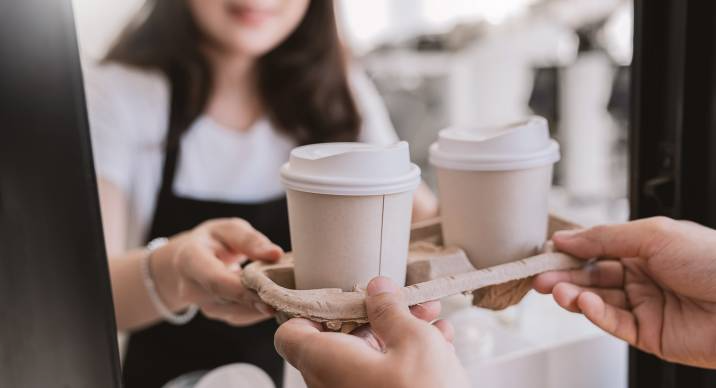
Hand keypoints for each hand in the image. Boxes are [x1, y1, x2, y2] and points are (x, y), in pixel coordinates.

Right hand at [151, 218, 282, 325]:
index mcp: (190, 261)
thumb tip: (276, 254)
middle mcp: (192, 289)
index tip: (272, 293)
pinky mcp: (218, 315)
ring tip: (289, 294)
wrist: (185, 262)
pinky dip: (261, 310)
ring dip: (264, 306)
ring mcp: (204, 306)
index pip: (217, 281)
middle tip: (292, 295)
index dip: (244, 290)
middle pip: (230, 300)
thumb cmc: (211, 241)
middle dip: (262, 299)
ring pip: (239, 312)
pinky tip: (277, 299)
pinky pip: (243, 316)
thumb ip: (250, 240)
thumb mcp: (228, 229)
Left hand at [274, 277, 469, 387]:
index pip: (290, 334)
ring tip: (433, 323)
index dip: (313, 310)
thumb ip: (391, 311)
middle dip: (376, 317)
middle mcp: (330, 385)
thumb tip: (378, 290)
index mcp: (326, 362)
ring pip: (367, 359)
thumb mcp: (414, 340)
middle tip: (405, 304)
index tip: (344, 295)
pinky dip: (406, 362)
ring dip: (399, 336)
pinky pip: (380, 379)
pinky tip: (440, 347)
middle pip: (338, 341)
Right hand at [534, 217, 715, 368]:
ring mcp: (646, 307)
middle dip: (565, 276)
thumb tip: (565, 237)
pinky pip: (615, 323)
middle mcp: (644, 277)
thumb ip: (604, 237)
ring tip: (556, 291)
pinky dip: (596, 314)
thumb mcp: (653, 235)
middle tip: (540, 276)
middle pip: (593, 276)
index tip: (545, 251)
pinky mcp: (650, 335)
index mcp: (646, 249)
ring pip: (599, 301)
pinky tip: (586, 303)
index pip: (597, 249)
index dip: (571, 251)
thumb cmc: (714, 261)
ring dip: (575, 295)